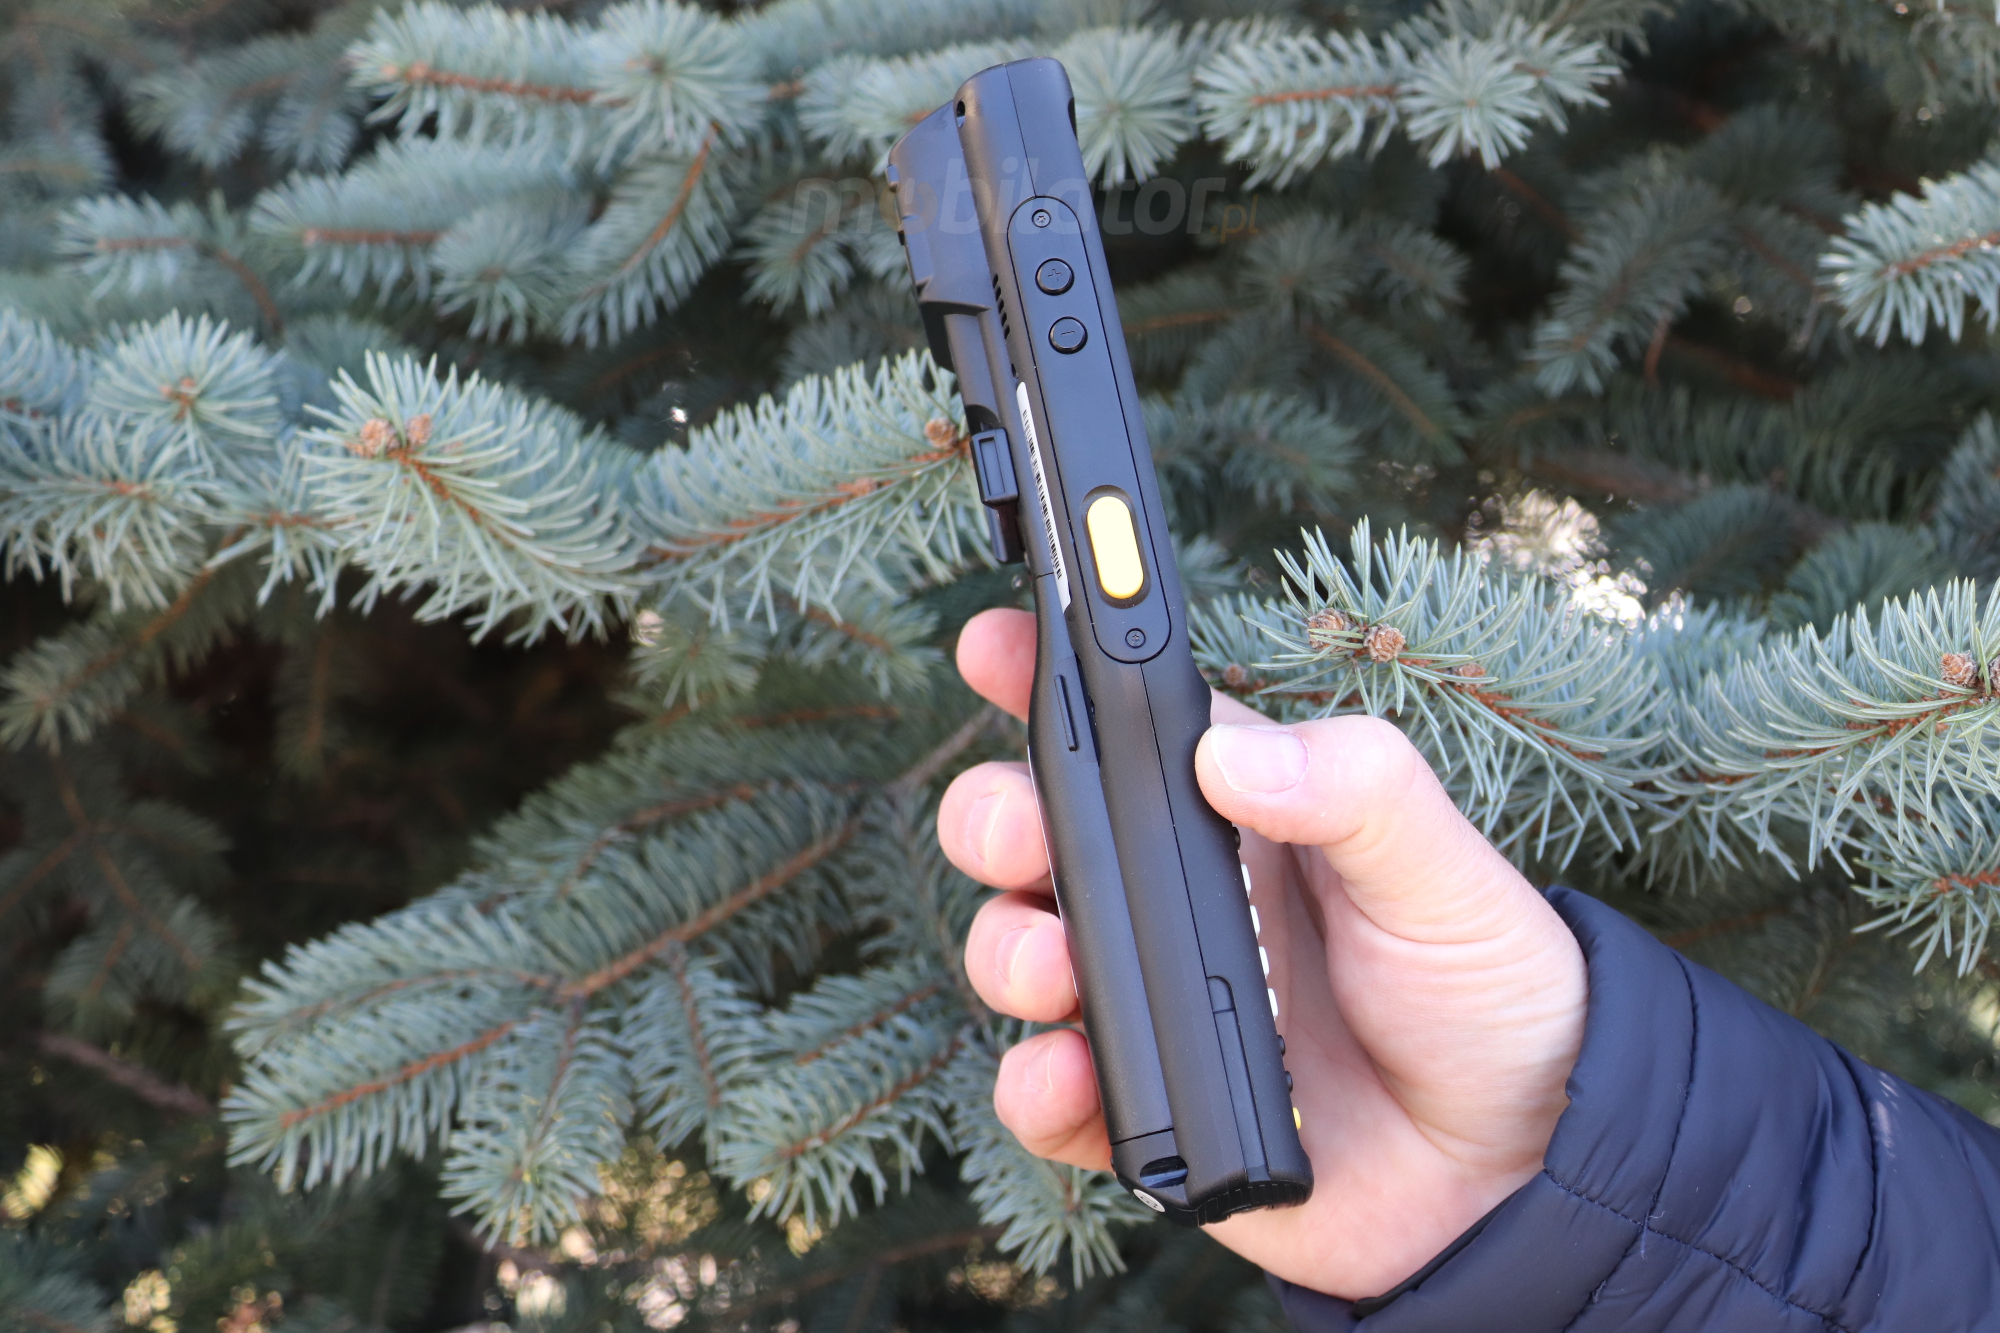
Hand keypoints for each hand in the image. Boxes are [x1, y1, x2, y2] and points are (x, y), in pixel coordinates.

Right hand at [937, 607, 1587, 1299]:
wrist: (1521, 1164)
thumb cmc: (1487, 984)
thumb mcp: (1441, 864)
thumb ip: (1354, 787)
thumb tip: (1229, 758)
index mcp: (1232, 814)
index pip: (1118, 726)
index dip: (1043, 675)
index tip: (992, 644)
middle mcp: (1172, 899)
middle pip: (1034, 835)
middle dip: (994, 818)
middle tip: (1015, 832)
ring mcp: (1151, 1003)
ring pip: (1019, 955)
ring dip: (1007, 948)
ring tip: (1054, 965)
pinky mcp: (1146, 1111)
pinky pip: (1051, 1096)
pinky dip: (1034, 1084)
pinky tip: (1067, 1070)